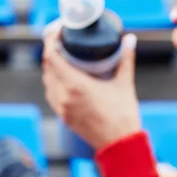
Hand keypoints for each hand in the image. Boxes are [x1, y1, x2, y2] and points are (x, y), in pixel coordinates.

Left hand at [42, 30, 141, 149]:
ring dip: (51, 67)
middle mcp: (63, 96)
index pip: (52, 56)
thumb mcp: (124, 83)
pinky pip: (52, 94)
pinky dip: (54, 82)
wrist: (120, 145)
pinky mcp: (63, 117)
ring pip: (47, 81)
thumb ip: (125, 59)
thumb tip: (129, 39)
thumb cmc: (123, 116)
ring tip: (63, 57)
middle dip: (52, 51)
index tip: (57, 31)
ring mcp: (61, 108)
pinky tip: (64, 78)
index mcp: (75, 85)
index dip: (51, 40)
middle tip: (62, 41)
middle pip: (47, 67)